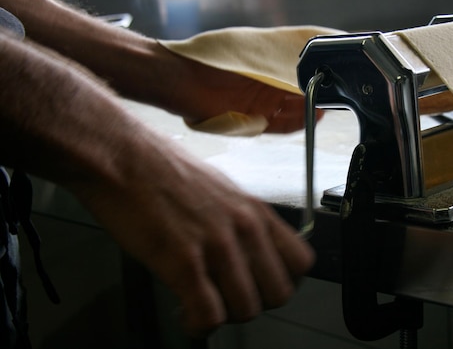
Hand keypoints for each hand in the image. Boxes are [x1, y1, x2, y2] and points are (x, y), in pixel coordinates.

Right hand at [72, 140, 314, 334]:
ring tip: (204, 307)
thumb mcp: (219, 188)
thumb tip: (244, 249)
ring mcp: (217, 245)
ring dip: (225, 317)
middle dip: (255, 304)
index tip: (262, 285)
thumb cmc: (162, 168)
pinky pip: (209, 315)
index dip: (282, 280)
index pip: (301, 261)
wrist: (121, 157)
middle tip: (230, 300)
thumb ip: (238, 221)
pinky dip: (199, 325)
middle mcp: (244, 228)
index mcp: (255, 210)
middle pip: (279, 293)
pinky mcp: (184, 262)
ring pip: (247, 310)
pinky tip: (186, 314)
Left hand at [163, 50, 322, 133]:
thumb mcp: (249, 47)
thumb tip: (308, 45)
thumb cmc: (210, 57)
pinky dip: (297, 122)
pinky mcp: (254, 121)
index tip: (336, 66)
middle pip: (300, 90)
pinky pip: (281, 125)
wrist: (181, 80)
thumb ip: (278, 51)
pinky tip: (311, 115)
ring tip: (326, 104)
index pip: (301, 68)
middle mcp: (267, 85)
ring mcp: (262, 104)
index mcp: (268, 64)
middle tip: (337, 88)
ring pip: (294, 109)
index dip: (319, 69)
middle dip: (319, 90)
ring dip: (311, 108)